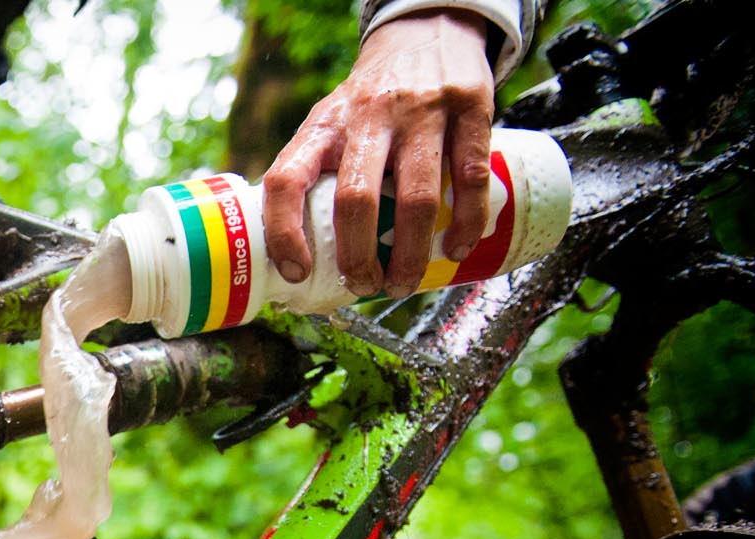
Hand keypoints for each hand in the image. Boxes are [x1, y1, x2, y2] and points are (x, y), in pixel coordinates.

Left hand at [261, 9, 494, 298]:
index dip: (284, 232)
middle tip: (364, 286)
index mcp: (322, 127)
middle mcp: (368, 117)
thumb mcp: (328, 124)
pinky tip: (457, 248)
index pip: (286, 180)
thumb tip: (291, 254)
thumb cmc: (368, 104)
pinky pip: (470, 178)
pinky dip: (467, 222)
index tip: (298, 271)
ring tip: (405, 283)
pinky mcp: (470, 108)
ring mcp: (422, 112)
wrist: (425, 35)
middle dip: (359, 257)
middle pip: (356, 200)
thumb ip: (311, 174)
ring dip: (411, 253)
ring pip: (417, 198)